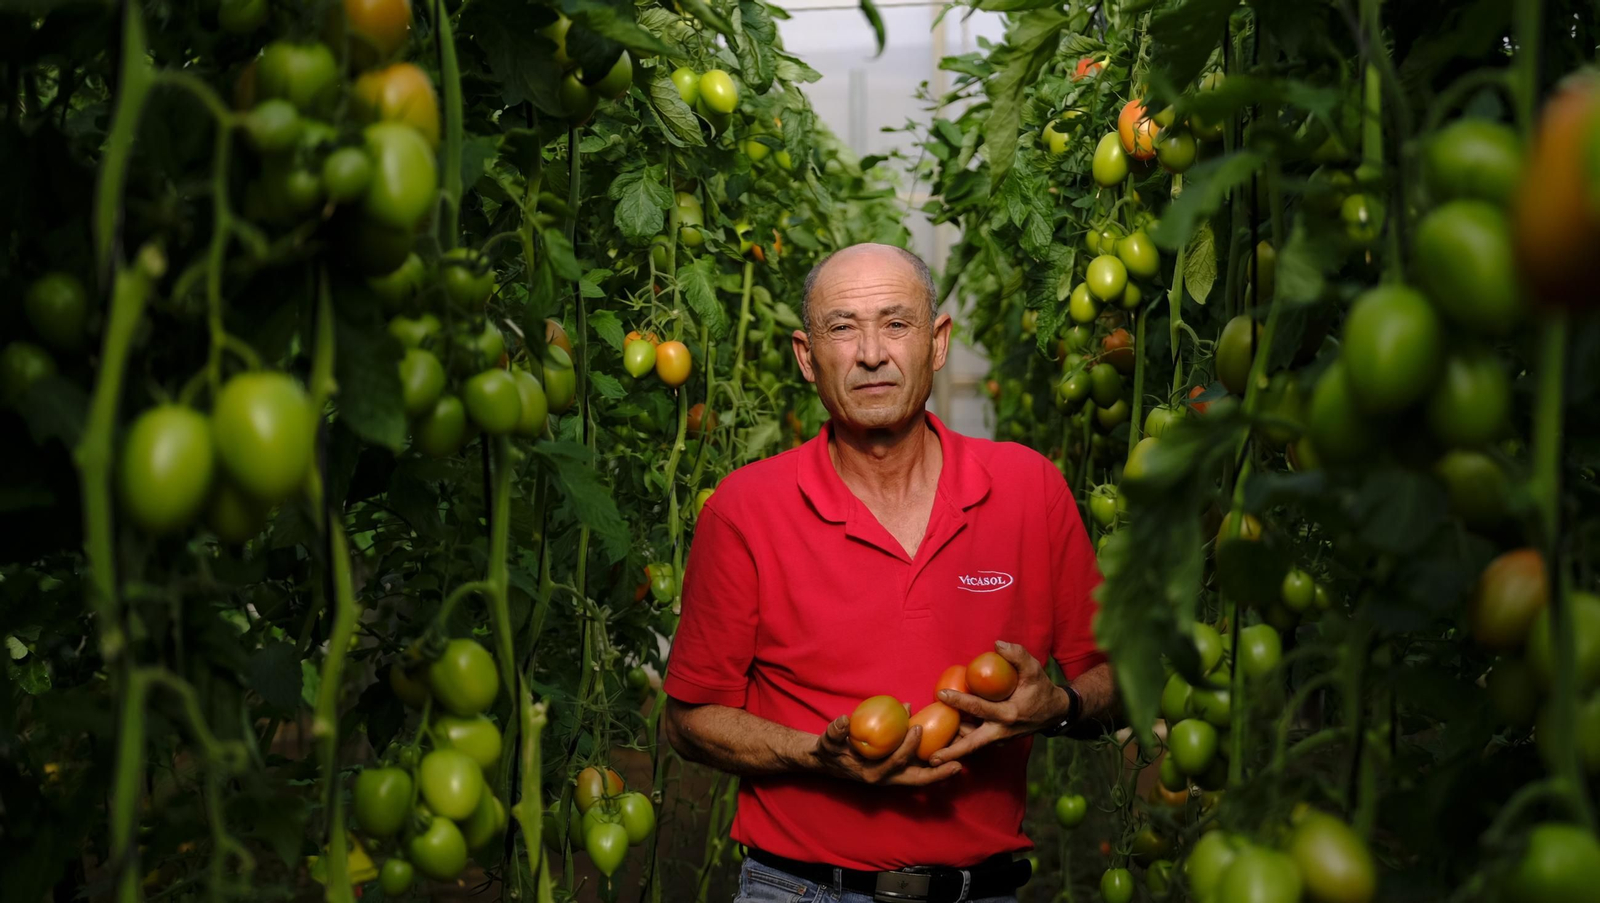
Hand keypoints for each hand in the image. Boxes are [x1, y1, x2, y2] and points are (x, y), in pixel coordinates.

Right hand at [809, 715, 964, 786]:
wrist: (828, 761)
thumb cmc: (829, 751)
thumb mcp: (828, 741)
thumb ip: (835, 733)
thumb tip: (844, 721)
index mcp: (873, 775)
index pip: (895, 763)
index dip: (907, 747)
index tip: (916, 727)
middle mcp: (887, 780)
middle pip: (918, 780)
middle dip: (938, 774)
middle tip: (958, 764)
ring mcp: (895, 777)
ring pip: (922, 776)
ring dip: (941, 769)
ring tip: (961, 757)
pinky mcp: (898, 771)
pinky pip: (919, 768)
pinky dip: (933, 761)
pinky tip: (947, 747)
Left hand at [928, 640, 1070, 766]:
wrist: (1054, 712)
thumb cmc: (1041, 688)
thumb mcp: (1034, 669)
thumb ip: (1017, 655)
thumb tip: (997, 644)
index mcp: (1009, 715)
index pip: (979, 708)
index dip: (959, 700)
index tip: (940, 694)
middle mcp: (1002, 732)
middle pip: (972, 744)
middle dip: (952, 751)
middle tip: (932, 758)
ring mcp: (999, 740)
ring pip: (971, 745)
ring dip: (953, 746)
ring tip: (929, 750)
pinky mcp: (997, 741)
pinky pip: (976, 742)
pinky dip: (961, 742)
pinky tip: (944, 741)